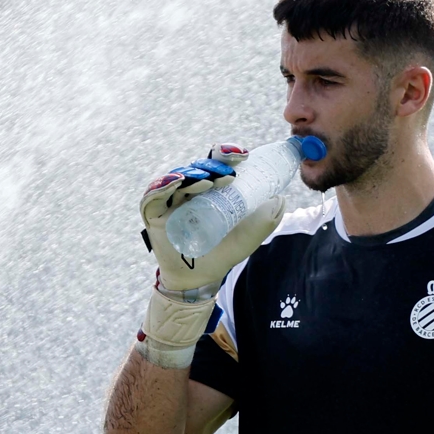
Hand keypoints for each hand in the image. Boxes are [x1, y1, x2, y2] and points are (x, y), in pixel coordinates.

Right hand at [139, 144, 285, 295]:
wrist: (202, 278)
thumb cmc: (224, 251)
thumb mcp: (251, 235)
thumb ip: (268, 217)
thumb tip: (280, 196)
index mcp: (212, 189)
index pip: (218, 165)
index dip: (228, 156)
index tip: (243, 156)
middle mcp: (190, 190)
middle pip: (197, 168)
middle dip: (212, 165)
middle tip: (228, 172)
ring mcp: (170, 200)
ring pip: (177, 178)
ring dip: (191, 175)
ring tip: (207, 181)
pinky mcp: (153, 213)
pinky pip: (153, 196)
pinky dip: (163, 187)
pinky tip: (175, 183)